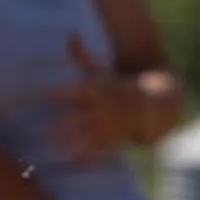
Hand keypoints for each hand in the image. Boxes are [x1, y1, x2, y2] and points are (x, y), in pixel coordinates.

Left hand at [46, 36, 145, 160]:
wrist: (157, 102)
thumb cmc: (119, 85)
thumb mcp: (102, 71)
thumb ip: (83, 56)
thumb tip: (70, 34)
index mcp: (99, 89)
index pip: (77, 90)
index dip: (59, 91)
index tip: (42, 93)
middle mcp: (105, 109)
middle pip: (83, 116)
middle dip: (67, 124)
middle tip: (46, 131)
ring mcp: (112, 126)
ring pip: (91, 136)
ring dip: (76, 144)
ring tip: (58, 150)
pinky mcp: (116, 140)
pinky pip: (102, 151)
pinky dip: (89, 159)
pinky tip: (74, 165)